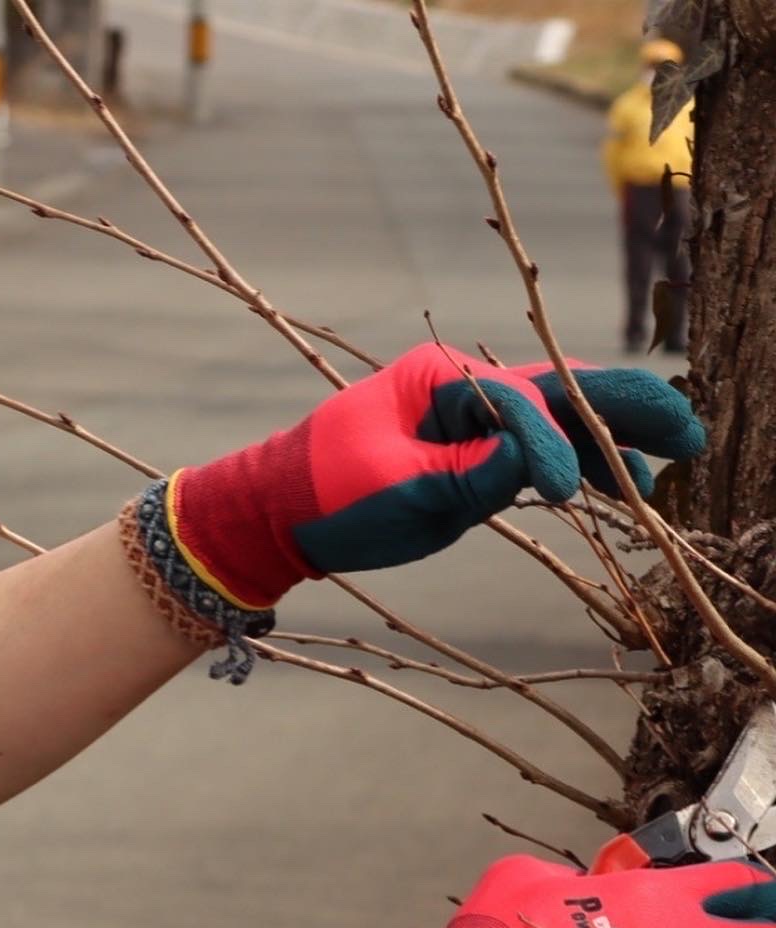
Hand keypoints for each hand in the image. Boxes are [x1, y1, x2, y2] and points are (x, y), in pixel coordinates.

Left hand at [164, 344, 705, 610]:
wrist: (275, 514)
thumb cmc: (325, 497)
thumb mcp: (397, 491)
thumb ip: (471, 476)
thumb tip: (541, 462)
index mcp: (439, 378)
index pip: (519, 404)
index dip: (554, 445)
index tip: (568, 494)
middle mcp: (461, 388)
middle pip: (559, 391)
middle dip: (624, 410)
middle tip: (687, 431)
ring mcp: (467, 419)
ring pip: (557, 419)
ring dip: (613, 441)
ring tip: (673, 461)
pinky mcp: (468, 453)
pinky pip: (536, 452)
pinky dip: (579, 466)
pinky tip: (622, 487)